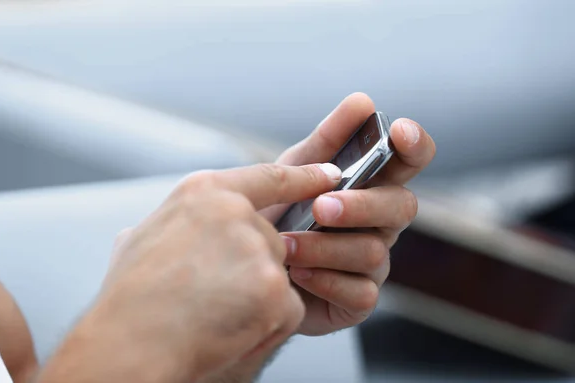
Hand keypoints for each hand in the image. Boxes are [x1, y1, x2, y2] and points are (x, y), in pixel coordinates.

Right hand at [38, 162, 341, 382]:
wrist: (132, 345)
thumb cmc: (130, 298)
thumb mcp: (139, 240)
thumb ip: (172, 224)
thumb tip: (167, 229)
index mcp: (204, 192)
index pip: (270, 177)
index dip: (304, 177)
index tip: (330, 174)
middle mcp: (236, 212)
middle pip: (272, 239)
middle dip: (255, 268)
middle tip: (215, 293)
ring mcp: (257, 249)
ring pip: (280, 276)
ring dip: (258, 299)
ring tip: (214, 312)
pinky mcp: (274, 288)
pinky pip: (287, 309)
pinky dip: (266, 325)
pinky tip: (230, 329)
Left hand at [262, 93, 435, 335]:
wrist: (249, 264)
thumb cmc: (280, 212)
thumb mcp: (295, 171)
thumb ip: (328, 140)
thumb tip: (362, 101)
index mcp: (371, 186)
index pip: (409, 162)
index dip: (414, 145)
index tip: (400, 131)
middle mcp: (380, 224)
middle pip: (401, 207)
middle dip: (362, 205)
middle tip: (321, 206)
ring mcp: (372, 264)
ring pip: (373, 251)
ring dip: (325, 246)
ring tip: (286, 244)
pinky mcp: (358, 300)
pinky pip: (360, 293)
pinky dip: (325, 281)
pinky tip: (297, 274)